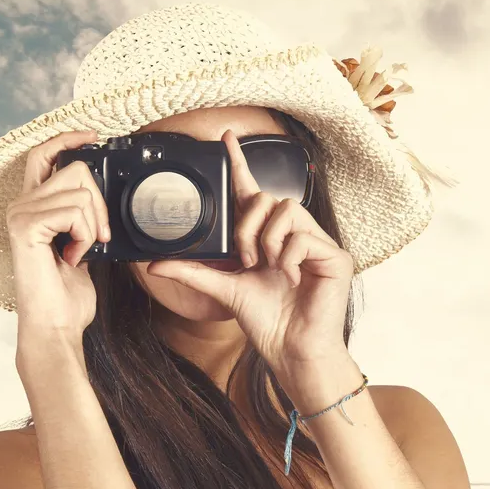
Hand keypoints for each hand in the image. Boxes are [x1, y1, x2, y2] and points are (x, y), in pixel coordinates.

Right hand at [6, 130, 111, 341]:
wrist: (56, 327)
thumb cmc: (67, 296)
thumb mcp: (81, 246)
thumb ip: (83, 217)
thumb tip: (101, 195)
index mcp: (32, 206)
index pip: (44, 155)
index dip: (67, 139)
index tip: (93, 136)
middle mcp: (20, 205)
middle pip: (74, 169)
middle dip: (100, 203)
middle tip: (97, 237)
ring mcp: (19, 214)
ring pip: (80, 192)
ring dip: (93, 226)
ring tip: (79, 253)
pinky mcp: (25, 226)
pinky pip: (74, 211)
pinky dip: (85, 236)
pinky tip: (72, 258)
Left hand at [145, 129, 353, 373]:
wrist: (292, 350)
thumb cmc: (267, 321)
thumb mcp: (224, 290)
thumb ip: (193, 272)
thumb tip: (155, 264)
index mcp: (266, 238)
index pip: (251, 192)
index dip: (239, 164)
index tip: (226, 138)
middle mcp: (291, 235)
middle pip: (266, 197)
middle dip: (247, 227)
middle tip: (247, 259)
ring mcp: (315, 244)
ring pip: (286, 209)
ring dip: (268, 239)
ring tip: (268, 268)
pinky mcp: (334, 256)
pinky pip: (304, 235)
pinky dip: (289, 257)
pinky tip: (290, 278)